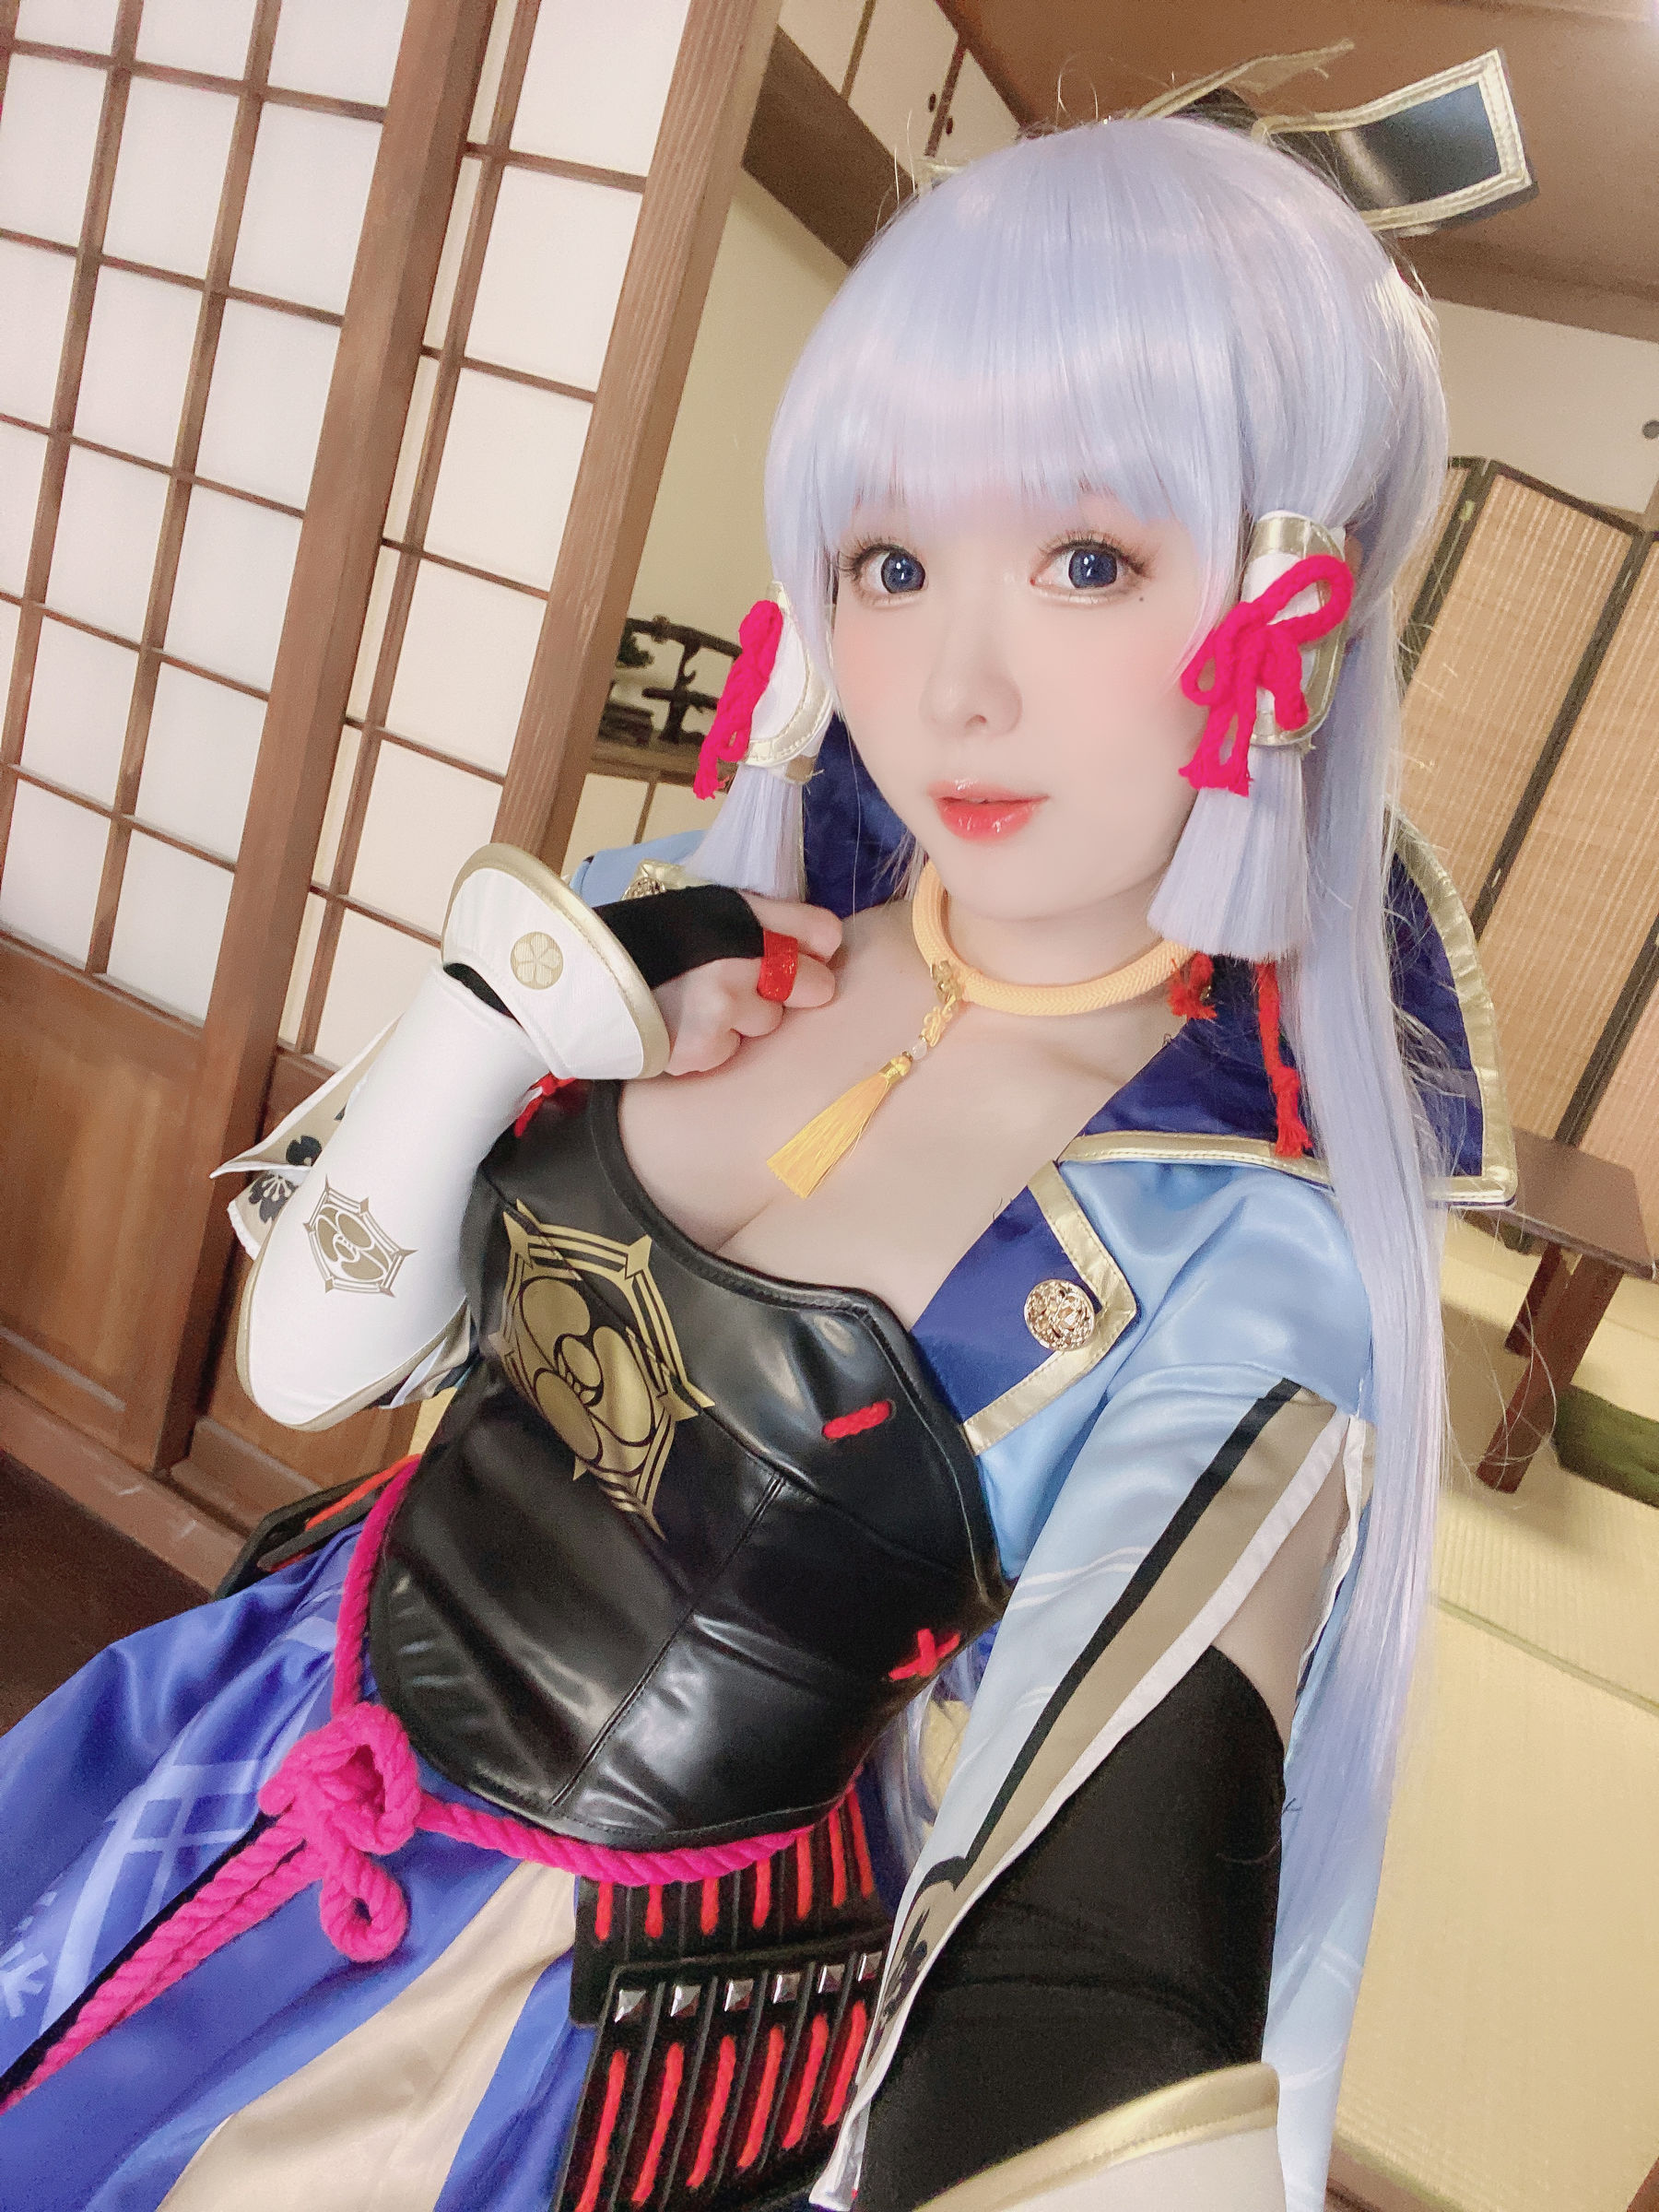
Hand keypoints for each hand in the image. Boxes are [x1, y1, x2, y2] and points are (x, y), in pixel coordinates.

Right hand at [654, 895, 841, 1073]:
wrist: (581, 976)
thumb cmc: (647, 940)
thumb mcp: (704, 911)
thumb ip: (763, 921)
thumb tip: (824, 945)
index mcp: (740, 913)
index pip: (823, 932)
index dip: (816, 949)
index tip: (802, 957)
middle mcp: (740, 955)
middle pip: (815, 985)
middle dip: (789, 990)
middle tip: (746, 988)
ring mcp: (724, 1005)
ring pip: (769, 1023)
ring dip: (745, 1020)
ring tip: (698, 1005)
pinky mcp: (704, 1046)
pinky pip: (731, 1050)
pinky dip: (711, 1045)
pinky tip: (680, 1026)